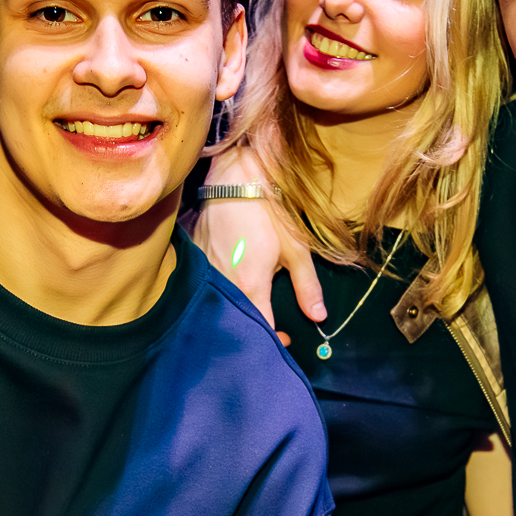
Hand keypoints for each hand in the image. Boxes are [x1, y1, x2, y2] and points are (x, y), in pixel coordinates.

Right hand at [192, 150, 324, 341]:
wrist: (235, 176)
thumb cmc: (267, 210)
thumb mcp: (296, 248)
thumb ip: (307, 285)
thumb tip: (318, 316)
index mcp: (249, 286)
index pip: (259, 328)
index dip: (273, 339)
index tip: (285, 338)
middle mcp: (223, 284)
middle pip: (237, 317)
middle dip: (255, 324)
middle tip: (272, 324)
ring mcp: (206, 270)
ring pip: (221, 301)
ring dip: (238, 306)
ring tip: (254, 301)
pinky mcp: (197, 257)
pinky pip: (208, 283)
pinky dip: (222, 288)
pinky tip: (233, 279)